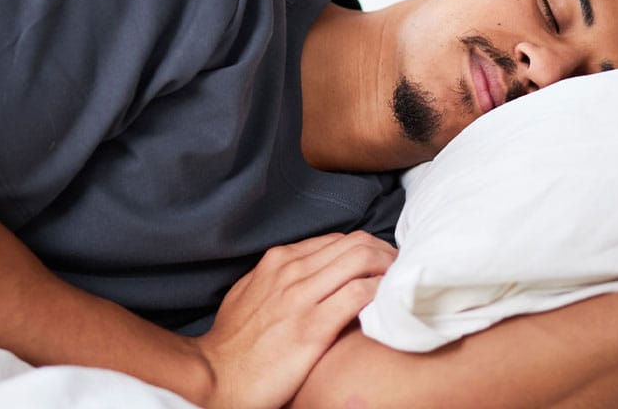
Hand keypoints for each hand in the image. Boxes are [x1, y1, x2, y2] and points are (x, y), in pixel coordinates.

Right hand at [194, 231, 394, 408]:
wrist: (215, 376)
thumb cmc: (233, 343)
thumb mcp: (249, 294)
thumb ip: (277, 279)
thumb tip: (306, 273)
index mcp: (278, 261)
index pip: (336, 240)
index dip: (366, 249)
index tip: (381, 264)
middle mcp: (290, 271)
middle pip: (355, 243)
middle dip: (385, 253)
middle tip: (400, 272)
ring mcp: (301, 297)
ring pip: (360, 260)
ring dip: (389, 268)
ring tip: (401, 284)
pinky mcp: (312, 328)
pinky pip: (359, 295)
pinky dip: (380, 292)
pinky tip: (388, 303)